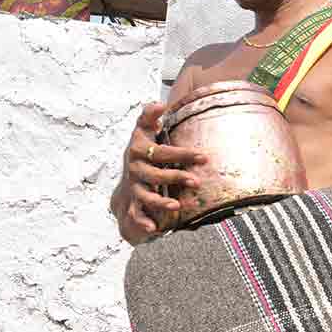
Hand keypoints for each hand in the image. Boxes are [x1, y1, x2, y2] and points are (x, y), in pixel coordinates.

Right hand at [114, 103, 206, 242]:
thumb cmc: (143, 146)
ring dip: (160, 202)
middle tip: (196, 182)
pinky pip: (136, 214)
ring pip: (146, 196)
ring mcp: (134, 186)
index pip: (162, 152)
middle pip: (155, 175)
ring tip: (177, 208)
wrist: (126, 168)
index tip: (204, 157)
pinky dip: (143, 222)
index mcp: (139, 150)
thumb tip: (158, 102)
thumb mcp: (144, 129)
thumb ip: (149, 116)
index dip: (183, 154)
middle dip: (176, 178)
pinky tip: (154, 229)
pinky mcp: (133, 201)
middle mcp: (135, 169)